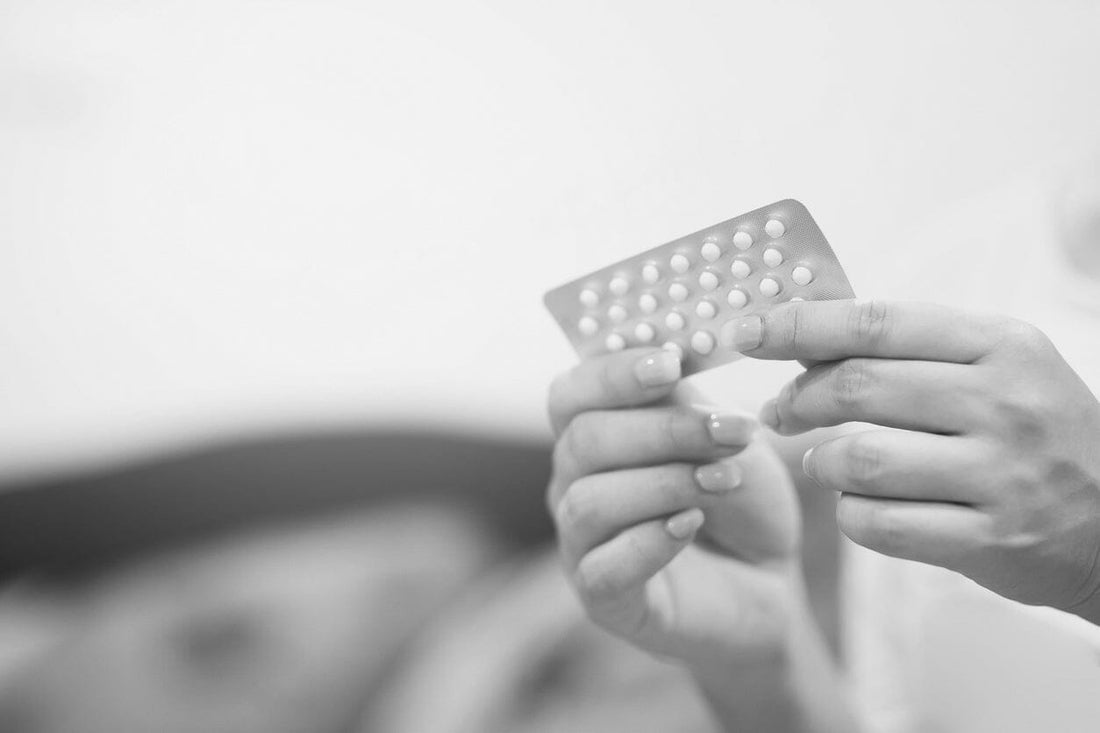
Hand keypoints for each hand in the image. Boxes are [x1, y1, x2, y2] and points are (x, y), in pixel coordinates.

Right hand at [546, 347, 804, 669]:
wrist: (769, 579)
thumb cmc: (737, 498)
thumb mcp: (719, 436)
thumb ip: (684, 400)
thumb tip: (668, 352)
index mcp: (592, 433)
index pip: (571, 393)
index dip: (613, 374)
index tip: (671, 363)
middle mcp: (573, 484)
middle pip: (584, 441)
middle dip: (664, 430)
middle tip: (733, 431)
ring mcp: (581, 543)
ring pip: (590, 502)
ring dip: (664, 484)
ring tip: (725, 481)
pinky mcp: (602, 599)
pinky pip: (602, 570)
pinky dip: (647, 543)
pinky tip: (690, 526)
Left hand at [735, 299, 1099, 619]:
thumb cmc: (1036, 432)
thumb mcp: (995, 367)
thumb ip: (909, 348)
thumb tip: (802, 340)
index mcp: (1000, 346)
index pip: (876, 321)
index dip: (798, 324)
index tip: (746, 330)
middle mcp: (1002, 404)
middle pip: (856, 388)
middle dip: (797, 399)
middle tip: (780, 411)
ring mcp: (998, 476)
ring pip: (857, 460)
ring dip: (822, 462)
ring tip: (825, 461)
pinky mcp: (988, 540)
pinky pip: (877, 524)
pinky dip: (850, 514)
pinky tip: (861, 504)